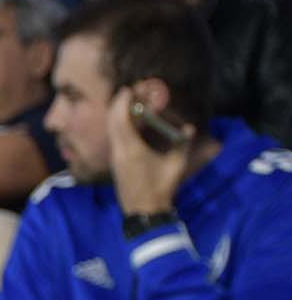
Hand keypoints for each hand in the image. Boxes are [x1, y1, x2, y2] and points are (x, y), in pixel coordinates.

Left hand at [107, 88, 194, 215]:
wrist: (143, 211)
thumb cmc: (160, 188)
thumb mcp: (175, 166)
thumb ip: (181, 144)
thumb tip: (189, 127)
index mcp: (131, 150)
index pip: (121, 120)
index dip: (122, 103)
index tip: (129, 89)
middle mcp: (118, 151)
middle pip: (112, 121)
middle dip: (118, 104)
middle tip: (130, 91)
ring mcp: (114, 157)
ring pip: (111, 129)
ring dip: (118, 114)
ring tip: (130, 103)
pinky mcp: (115, 162)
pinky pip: (113, 137)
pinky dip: (118, 125)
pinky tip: (130, 121)